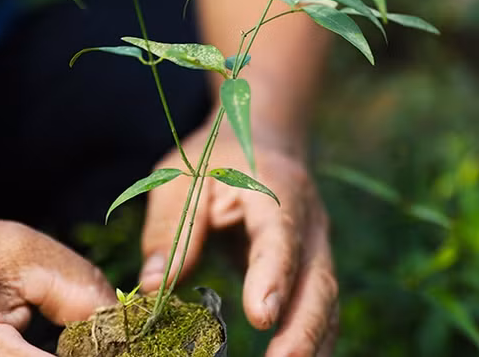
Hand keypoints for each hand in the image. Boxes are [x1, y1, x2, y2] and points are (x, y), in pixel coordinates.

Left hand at [139, 123, 338, 356]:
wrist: (260, 142)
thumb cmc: (213, 159)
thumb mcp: (181, 176)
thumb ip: (171, 227)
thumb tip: (152, 286)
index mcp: (274, 188)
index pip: (279, 234)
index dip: (273, 274)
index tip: (261, 315)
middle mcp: (308, 220)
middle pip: (317, 278)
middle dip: (303, 328)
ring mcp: (317, 247)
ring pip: (326, 300)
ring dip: (311, 342)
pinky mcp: (312, 269)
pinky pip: (319, 309)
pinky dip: (312, 341)